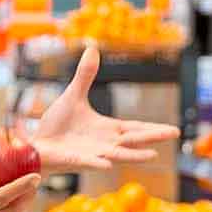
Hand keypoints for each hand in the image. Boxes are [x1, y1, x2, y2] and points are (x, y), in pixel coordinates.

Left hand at [33, 47, 179, 174]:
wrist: (37, 144)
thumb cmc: (57, 124)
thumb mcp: (73, 95)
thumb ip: (85, 75)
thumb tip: (93, 47)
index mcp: (107, 129)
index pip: (135, 128)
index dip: (153, 128)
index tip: (174, 130)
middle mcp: (104, 143)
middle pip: (133, 140)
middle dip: (152, 137)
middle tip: (174, 134)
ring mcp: (91, 154)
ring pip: (117, 155)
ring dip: (133, 156)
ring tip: (152, 155)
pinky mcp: (75, 161)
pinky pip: (88, 162)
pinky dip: (98, 163)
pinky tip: (108, 163)